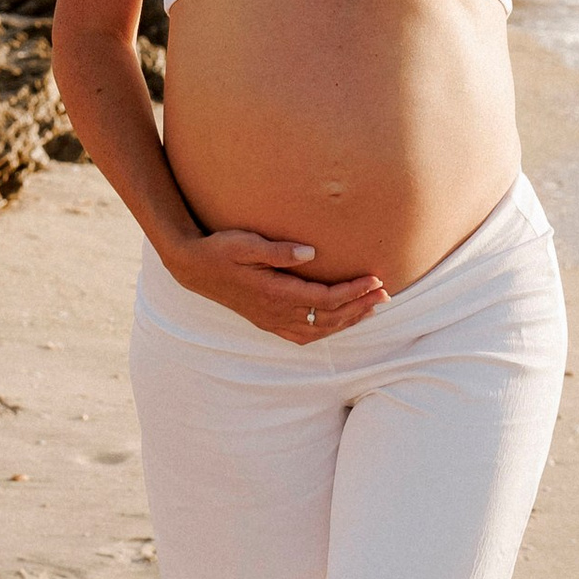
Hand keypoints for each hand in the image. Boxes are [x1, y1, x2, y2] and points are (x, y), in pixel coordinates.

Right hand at [162, 227, 387, 346]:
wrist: (193, 268)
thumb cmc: (221, 250)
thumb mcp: (246, 243)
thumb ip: (278, 250)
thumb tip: (310, 252)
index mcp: (274, 293)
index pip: (324, 298)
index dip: (353, 292)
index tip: (375, 279)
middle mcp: (275, 313)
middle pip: (328, 318)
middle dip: (359, 307)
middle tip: (385, 294)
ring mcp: (271, 320)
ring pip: (318, 330)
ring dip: (347, 321)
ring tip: (371, 308)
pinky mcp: (267, 321)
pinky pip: (303, 335)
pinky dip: (327, 330)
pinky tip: (340, 322)